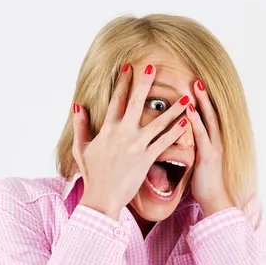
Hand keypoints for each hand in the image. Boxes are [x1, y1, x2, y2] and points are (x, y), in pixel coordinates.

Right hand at [72, 63, 190, 218]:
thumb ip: (79, 126)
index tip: (129, 67)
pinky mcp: (146, 159)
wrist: (101, 198)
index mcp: (107, 129)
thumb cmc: (92, 176)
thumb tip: (79, 106)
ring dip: (173, 109)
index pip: (116, 100)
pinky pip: (164, 142)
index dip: (123, 82)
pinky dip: (175, 131)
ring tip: (186, 97)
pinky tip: (186, 122)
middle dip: (145, 82)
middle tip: (154, 66)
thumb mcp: (81, 149)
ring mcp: (135, 145)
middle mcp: (122, 133)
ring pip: (157, 122)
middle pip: (136, 102)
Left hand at [184, 80, 234, 213]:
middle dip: (204, 96)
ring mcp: (214, 148)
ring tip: (195, 85)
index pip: (209, 118)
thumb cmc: (206, 186)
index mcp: (214, 143)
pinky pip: (201, 135)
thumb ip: (196, 151)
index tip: (196, 88)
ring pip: (208, 120)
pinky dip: (195, 121)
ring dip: (202, 102)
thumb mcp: (201, 164)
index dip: (204, 102)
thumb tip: (187, 144)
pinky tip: (188, 110)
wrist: (217, 202)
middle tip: (197, 79)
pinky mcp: (208, 156)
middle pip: (212, 113)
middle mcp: (216, 142)